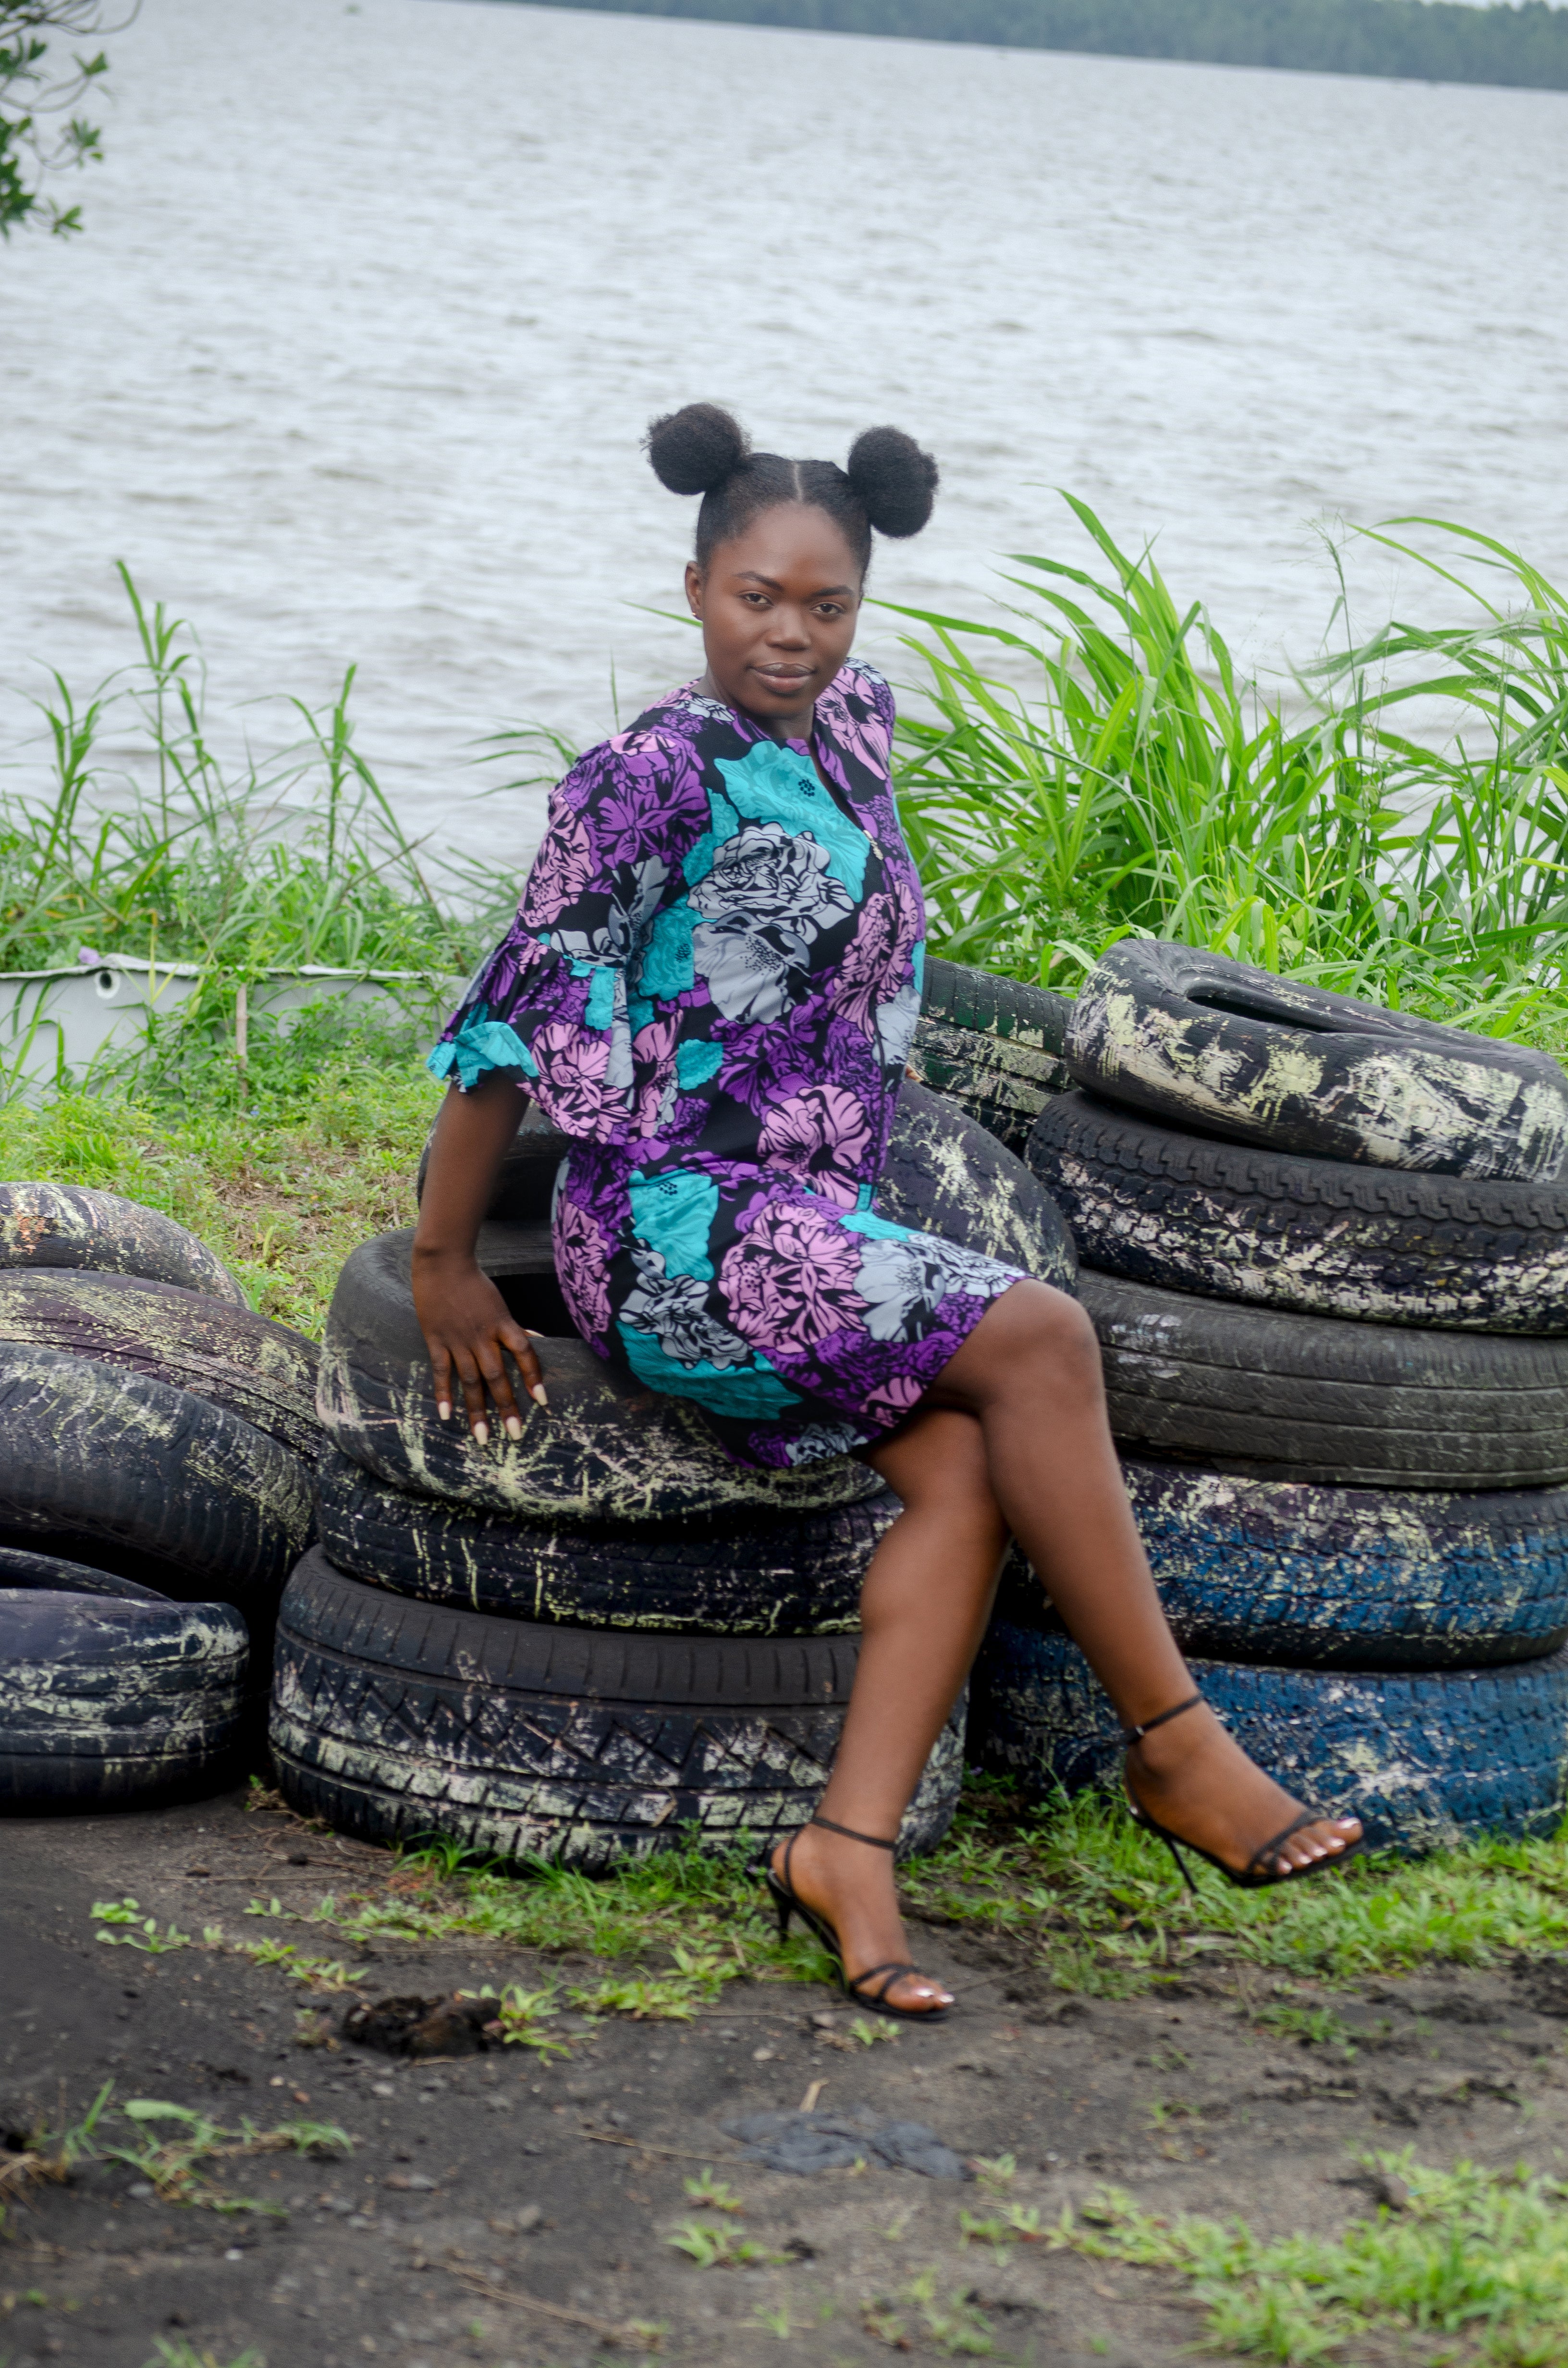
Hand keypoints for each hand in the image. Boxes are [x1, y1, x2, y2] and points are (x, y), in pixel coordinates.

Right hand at [412, 1246, 546, 1444]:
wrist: (443, 1262)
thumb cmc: (474, 1282)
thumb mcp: (499, 1303)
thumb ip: (513, 1327)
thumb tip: (535, 1340)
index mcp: (502, 1324)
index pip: (525, 1353)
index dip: (534, 1377)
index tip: (543, 1402)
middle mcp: (482, 1335)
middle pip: (497, 1376)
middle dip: (506, 1407)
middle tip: (514, 1434)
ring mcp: (457, 1339)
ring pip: (470, 1381)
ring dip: (476, 1410)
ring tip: (482, 1436)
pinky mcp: (436, 1339)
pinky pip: (441, 1371)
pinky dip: (443, 1393)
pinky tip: (447, 1415)